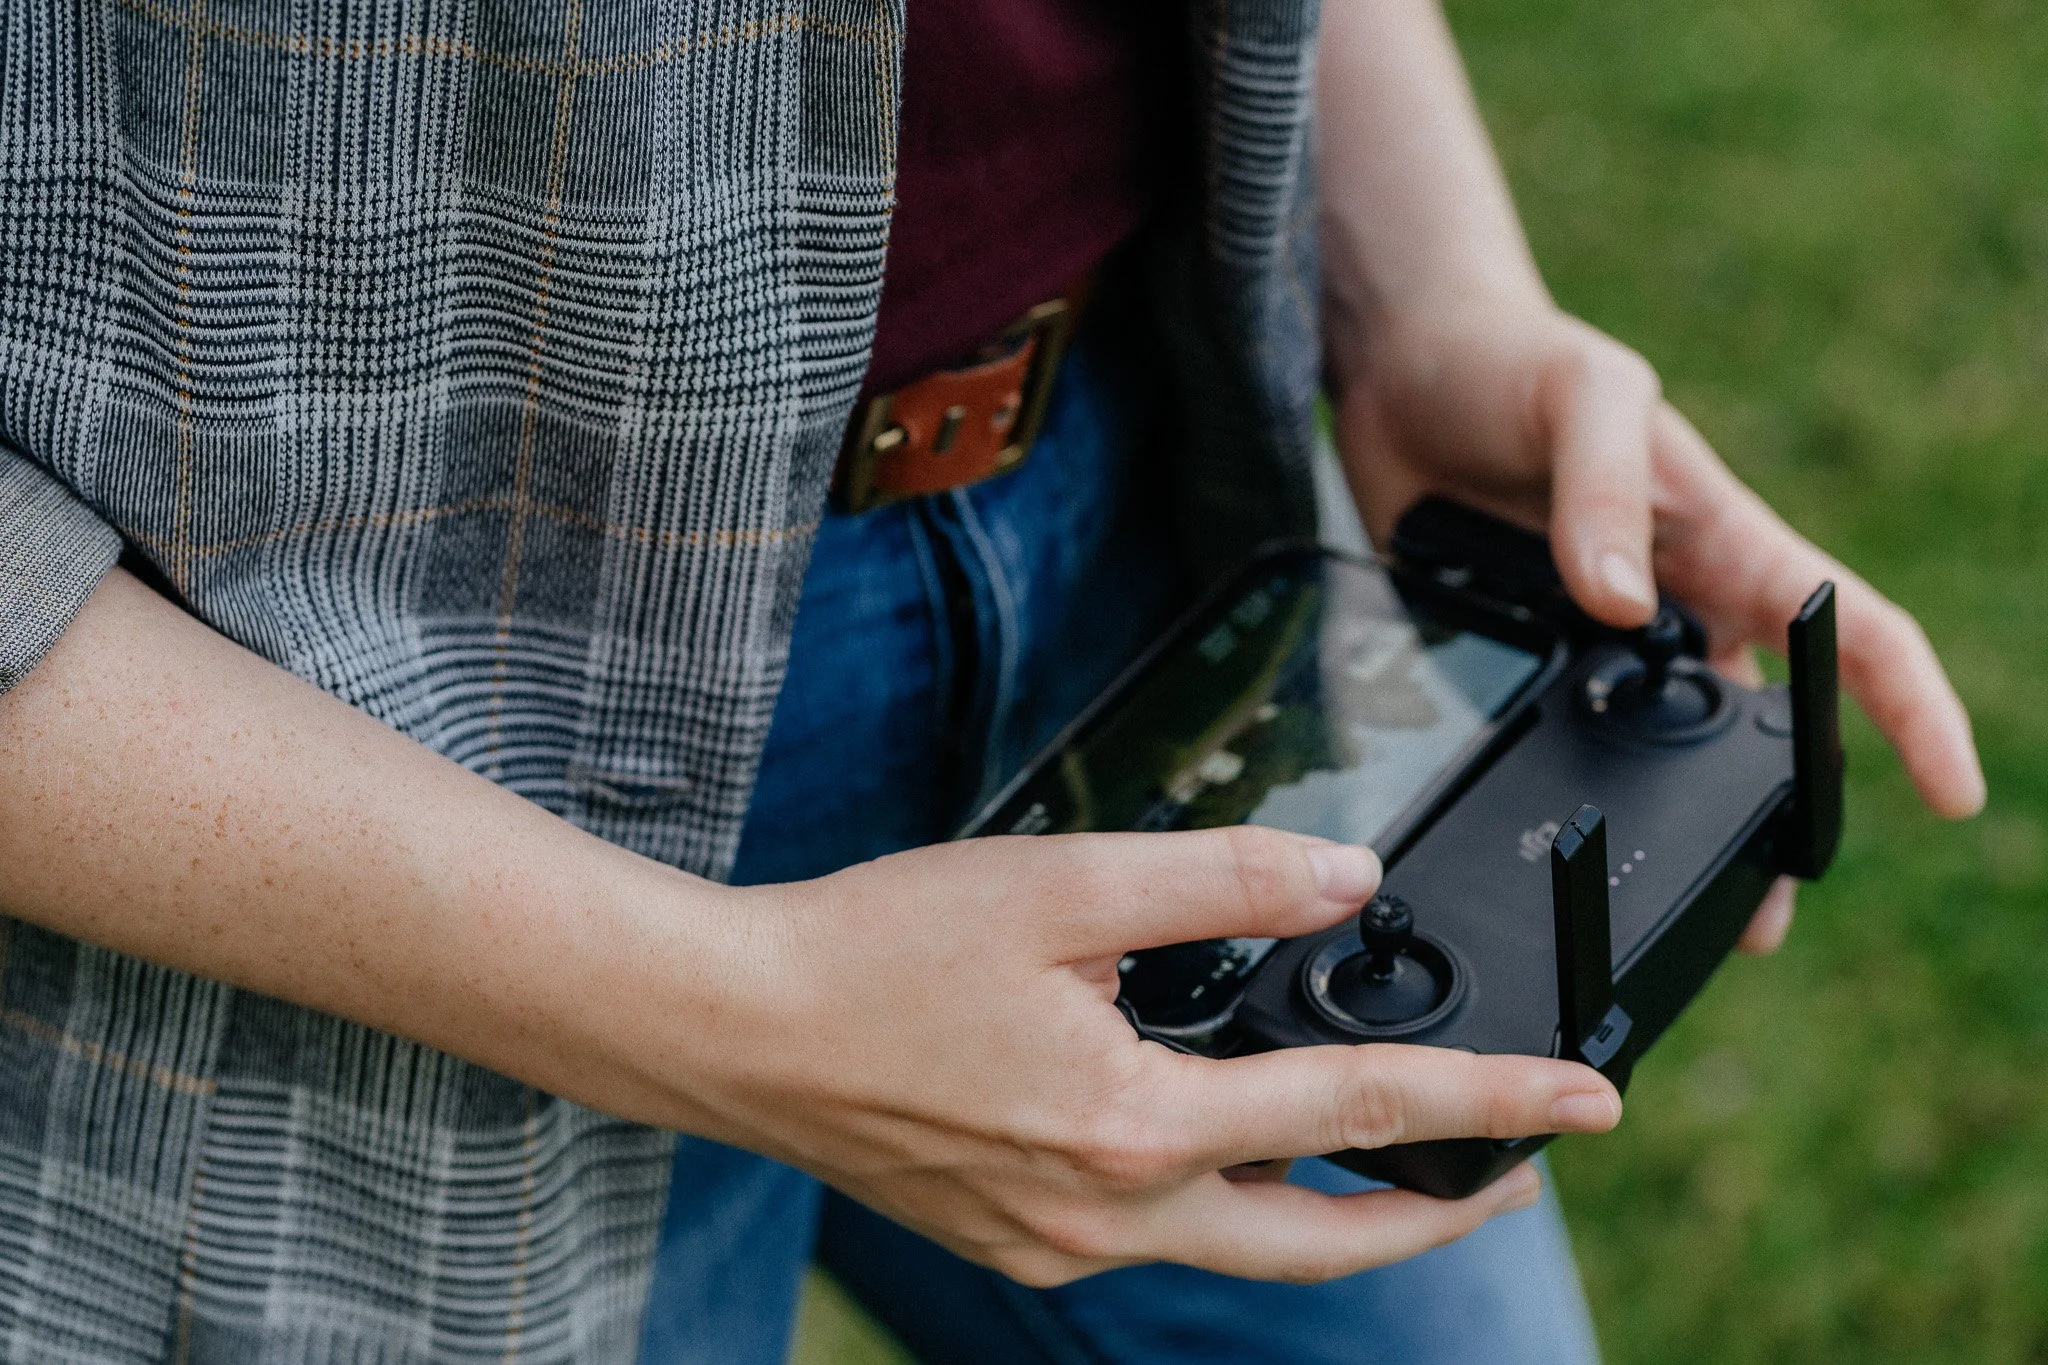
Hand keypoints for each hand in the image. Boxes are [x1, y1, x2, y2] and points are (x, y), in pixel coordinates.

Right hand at [647, 828, 1620, 1286]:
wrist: (739, 1027)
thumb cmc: (879, 949)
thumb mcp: (1064, 881)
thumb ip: (1225, 879)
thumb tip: (1349, 885)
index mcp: (1135, 1127)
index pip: (1357, 1116)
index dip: (1491, 1103)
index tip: (1588, 1103)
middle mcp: (1108, 1216)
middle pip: (1321, 1248)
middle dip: (1436, 1216)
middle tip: (1516, 1172)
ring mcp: (1057, 1246)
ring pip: (1241, 1254)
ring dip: (1330, 1215)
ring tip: (1386, 1157)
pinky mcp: (1017, 1241)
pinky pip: (1160, 1239)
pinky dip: (1226, 1201)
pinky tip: (1224, 1139)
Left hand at [1325, 286, 1986, 952]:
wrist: (1400, 364)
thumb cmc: (1510, 358)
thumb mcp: (1578, 396)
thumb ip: (1602, 489)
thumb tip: (1623, 603)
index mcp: (1722, 536)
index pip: (1852, 629)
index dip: (1913, 709)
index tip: (1953, 790)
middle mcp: (1673, 596)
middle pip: (1757, 722)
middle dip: (1778, 816)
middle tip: (1763, 914)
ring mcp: (1599, 631)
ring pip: (1657, 748)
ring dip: (1668, 822)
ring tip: (1661, 911)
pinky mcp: (1523, 648)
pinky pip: (1557, 732)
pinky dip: (1566, 787)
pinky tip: (1539, 840)